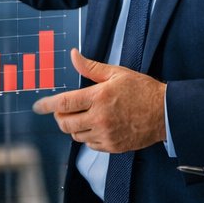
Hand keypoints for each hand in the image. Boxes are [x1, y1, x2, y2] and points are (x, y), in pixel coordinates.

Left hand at [30, 49, 166, 152]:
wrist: (166, 113)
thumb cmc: (142, 90)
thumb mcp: (116, 73)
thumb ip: (91, 67)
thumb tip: (72, 55)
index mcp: (98, 97)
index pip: (63, 103)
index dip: (46, 105)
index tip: (37, 106)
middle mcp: (100, 118)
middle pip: (65, 123)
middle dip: (59, 117)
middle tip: (62, 111)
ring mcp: (106, 135)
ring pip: (76, 136)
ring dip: (73, 127)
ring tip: (82, 116)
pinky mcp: (113, 147)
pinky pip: (90, 145)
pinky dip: (87, 137)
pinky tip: (95, 127)